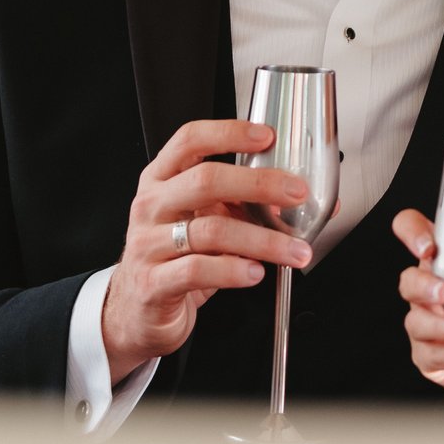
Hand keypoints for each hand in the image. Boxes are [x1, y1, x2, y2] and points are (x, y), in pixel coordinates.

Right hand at [100, 119, 314, 368]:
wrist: (139, 310)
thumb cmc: (175, 258)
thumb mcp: (204, 222)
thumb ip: (244, 207)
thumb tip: (304, 201)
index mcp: (162, 180)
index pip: (190, 141)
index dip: (229, 133)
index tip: (267, 136)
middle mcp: (152, 206)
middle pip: (205, 180)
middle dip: (259, 183)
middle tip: (297, 193)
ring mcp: (148, 244)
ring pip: (211, 230)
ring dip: (262, 240)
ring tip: (294, 250)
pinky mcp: (154, 282)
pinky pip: (197, 270)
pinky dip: (233, 270)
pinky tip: (255, 273)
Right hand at [391, 208, 443, 405]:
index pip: (418, 236)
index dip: (413, 232)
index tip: (428, 245)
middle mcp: (436, 294)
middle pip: (409, 280)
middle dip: (422, 285)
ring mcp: (431, 327)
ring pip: (416, 321)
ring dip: (441, 326)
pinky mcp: (432, 358)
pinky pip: (427, 355)